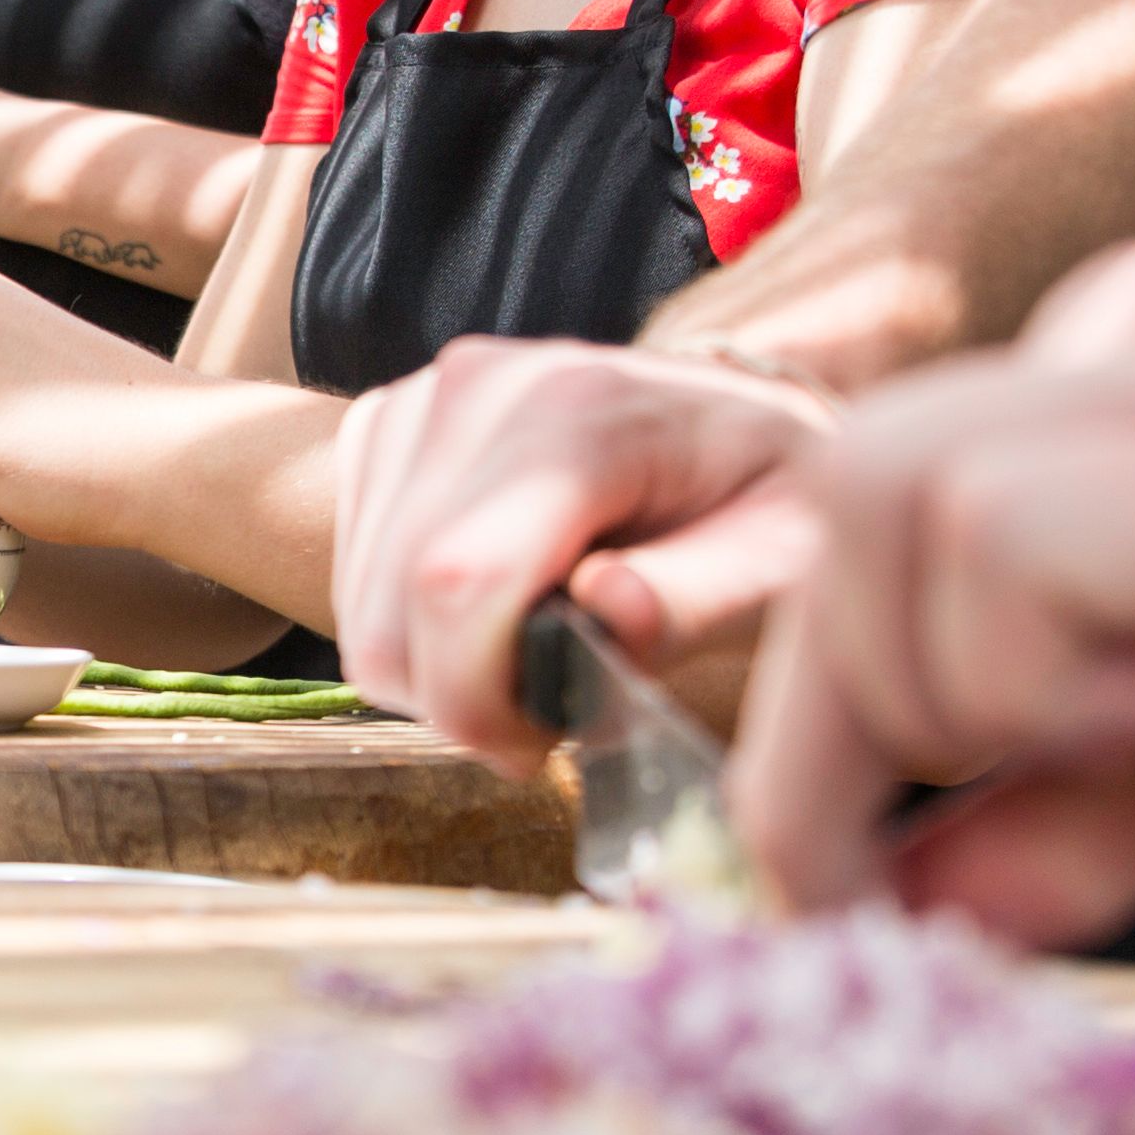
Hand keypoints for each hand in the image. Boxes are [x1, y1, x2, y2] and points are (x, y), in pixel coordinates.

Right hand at [332, 338, 843, 768]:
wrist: (734, 424)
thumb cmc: (770, 505)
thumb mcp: (781, 561)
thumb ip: (697, 598)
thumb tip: (606, 610)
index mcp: (583, 409)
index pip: (461, 578)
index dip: (476, 700)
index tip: (542, 749)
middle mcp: (480, 386)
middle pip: (395, 603)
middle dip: (457, 702)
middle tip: (545, 724)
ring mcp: (421, 401)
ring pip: (361, 603)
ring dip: (432, 673)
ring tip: (530, 665)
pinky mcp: (384, 426)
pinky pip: (352, 575)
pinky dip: (409, 631)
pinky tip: (494, 617)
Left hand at [721, 219, 1134, 938]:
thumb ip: (1082, 813)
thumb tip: (912, 897)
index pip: (883, 520)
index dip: (836, 713)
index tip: (852, 880)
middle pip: (848, 507)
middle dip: (844, 728)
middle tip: (918, 878)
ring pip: (882, 503)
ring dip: (938, 694)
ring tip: (1132, 755)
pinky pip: (988, 534)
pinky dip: (1018, 670)